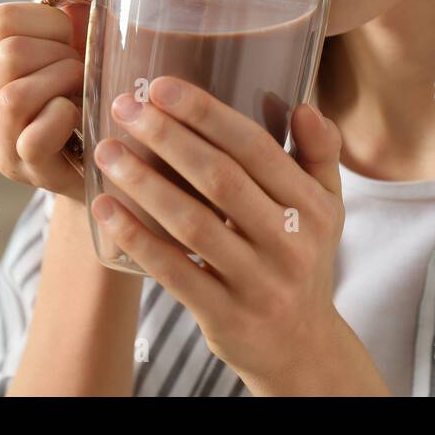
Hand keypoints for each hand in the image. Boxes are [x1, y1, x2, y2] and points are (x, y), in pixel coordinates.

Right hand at [0, 0, 95, 201]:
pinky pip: (35, 135)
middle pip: (9, 53)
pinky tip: (80, 118)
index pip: (1, 19)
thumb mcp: (86, 37)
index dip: (48, 22)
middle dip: (60, 54)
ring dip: (63, 84)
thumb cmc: (95, 91)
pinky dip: (66, 118)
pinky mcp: (24, 170)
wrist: (116, 158)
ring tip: (82, 91)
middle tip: (82, 71)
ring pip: (14, 93)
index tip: (71, 41)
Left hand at [87, 76, 385, 391]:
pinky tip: (107, 208)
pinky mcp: (225, 316)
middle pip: (221, 179)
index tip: (161, 87)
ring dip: (144, 182)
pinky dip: (137, 238)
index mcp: (314, 206)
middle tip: (125, 108)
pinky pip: (175, 271)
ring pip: (192, 223)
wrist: (302, 348)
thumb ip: (318, 153)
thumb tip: (302, 105)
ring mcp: (258, 283)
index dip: (207, 114)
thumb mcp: (327, 206)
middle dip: (168, 138)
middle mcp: (291, 243)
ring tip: (108, 151)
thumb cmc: (303, 258)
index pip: (256, 148)